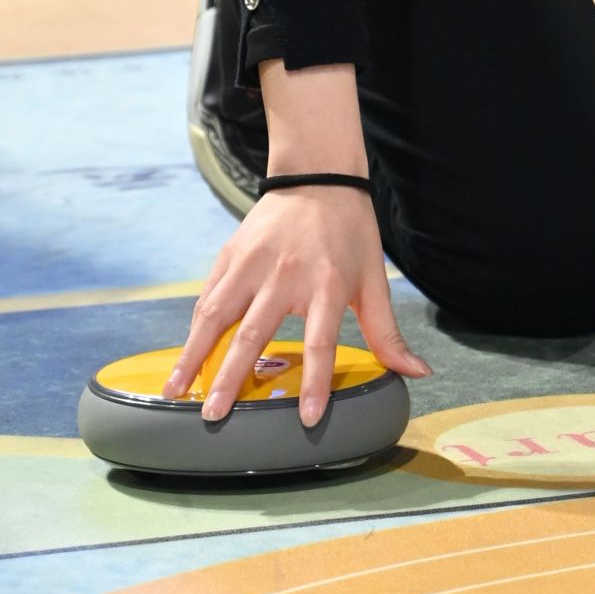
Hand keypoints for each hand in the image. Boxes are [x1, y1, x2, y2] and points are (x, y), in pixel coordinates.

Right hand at [163, 183, 429, 426]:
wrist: (318, 174)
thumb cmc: (350, 232)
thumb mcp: (374, 280)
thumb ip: (387, 332)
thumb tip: (417, 373)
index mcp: (327, 284)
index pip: (319, 342)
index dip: (314, 382)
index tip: (306, 419)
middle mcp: (285, 275)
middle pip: (252, 334)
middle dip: (230, 379)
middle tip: (214, 416)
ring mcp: (252, 263)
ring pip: (216, 316)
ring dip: (194, 355)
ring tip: (176, 391)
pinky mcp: (231, 254)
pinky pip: (207, 297)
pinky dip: (194, 329)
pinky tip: (184, 356)